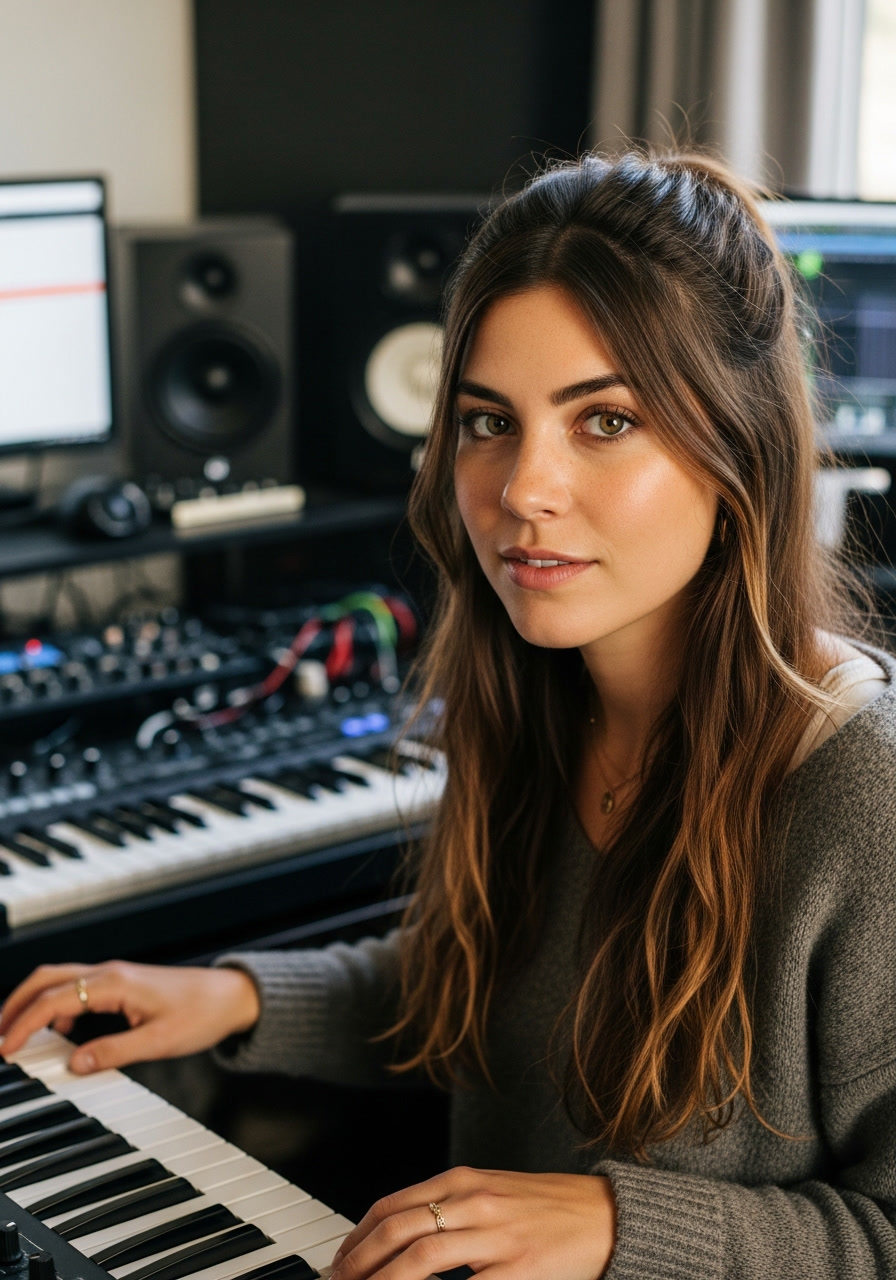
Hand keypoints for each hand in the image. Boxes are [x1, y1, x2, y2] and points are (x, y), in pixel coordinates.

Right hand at [0, 960, 259, 1072]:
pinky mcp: (121, 985)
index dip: (24, 1023)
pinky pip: (77, 989)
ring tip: (16, 1035)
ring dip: (33, 1003)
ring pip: (59, 981)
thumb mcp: (159, 1042)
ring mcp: (115, 977)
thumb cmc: (202, 1013)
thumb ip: (114, 1052)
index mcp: (115, 983)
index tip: (5, 1048)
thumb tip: (74, 1064)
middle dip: (15, 1004)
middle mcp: (110, 973)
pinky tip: (55, 1032)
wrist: (232, 996)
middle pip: (47, 978)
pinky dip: (56, 1007)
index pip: (54, 998)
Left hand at [328, 1165, 615, 1279]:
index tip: (340, 1265)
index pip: (391, 1207)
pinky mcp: (518, 1272)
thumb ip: (448, 1207)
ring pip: (420, 1260)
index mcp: (463, 1180)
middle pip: (397, 1231)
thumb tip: (398, 1235)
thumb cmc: (545, 1209)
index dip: (356, 1239)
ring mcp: (495, 1237)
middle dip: (358, 1265)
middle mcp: (474, 1202)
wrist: (603, 1216)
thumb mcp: (490, 1192)